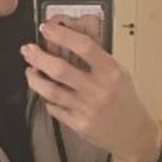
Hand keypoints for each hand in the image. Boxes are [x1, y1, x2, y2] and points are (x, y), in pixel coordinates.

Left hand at [20, 20, 161, 161]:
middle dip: (39, 57)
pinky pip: (55, 109)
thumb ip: (97, 58)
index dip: (62, 35)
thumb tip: (67, 39)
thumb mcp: (119, 73)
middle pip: (60, 70)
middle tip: (27, 50)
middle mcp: (98, 90)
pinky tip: (45, 92)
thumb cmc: (124, 99)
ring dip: (35, 79)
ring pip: (51, 91)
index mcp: (111, 72)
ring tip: (30, 70)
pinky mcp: (79, 125)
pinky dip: (47, 99)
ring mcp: (87, 109)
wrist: (133, 133)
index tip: (46, 28)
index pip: (84, 47)